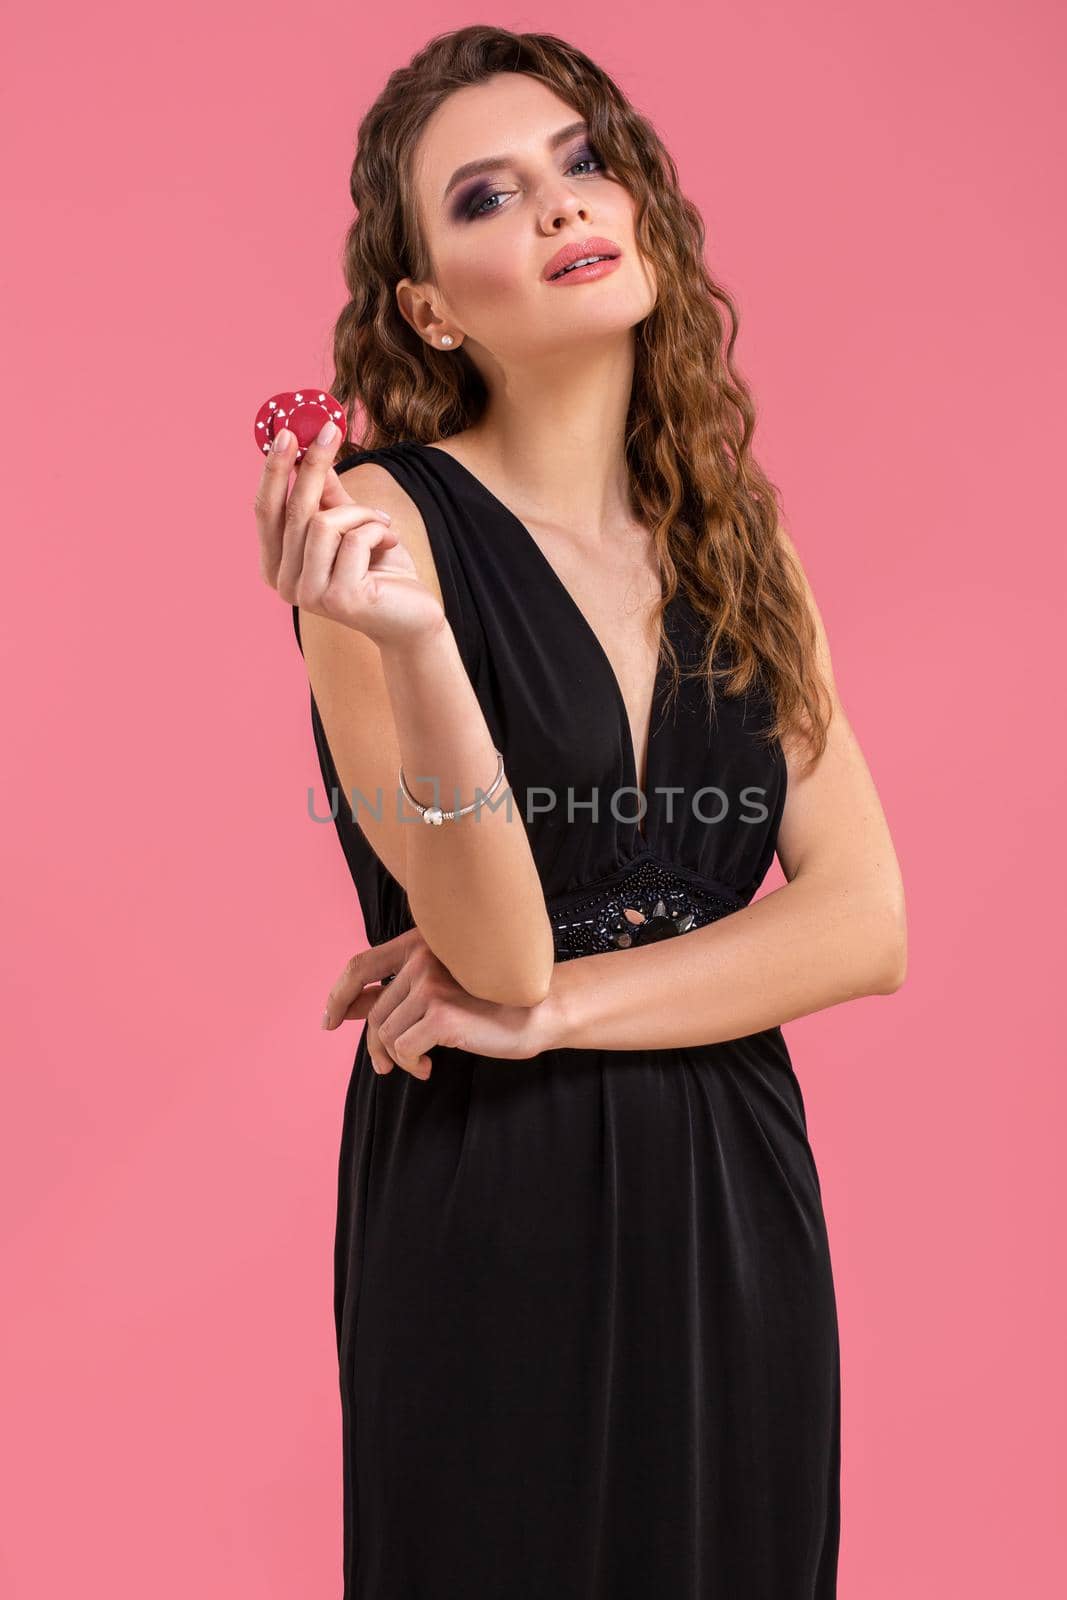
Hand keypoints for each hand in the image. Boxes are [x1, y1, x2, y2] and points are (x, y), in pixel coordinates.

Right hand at [254, 422, 444, 648]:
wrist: (413, 617)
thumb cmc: (380, 572)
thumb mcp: (352, 525)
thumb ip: (327, 495)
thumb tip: (310, 446)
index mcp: (278, 566)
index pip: (266, 510)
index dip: (274, 470)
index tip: (288, 431)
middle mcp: (284, 584)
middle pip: (293, 511)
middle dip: (311, 466)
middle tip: (329, 430)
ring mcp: (308, 595)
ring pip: (325, 523)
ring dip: (361, 513)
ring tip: (383, 524)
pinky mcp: (337, 599)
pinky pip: (353, 540)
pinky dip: (377, 531)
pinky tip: (392, 543)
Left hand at [320, 928, 556, 1077]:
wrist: (536, 1013)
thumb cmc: (488, 1005)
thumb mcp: (437, 993)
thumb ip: (397, 993)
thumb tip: (345, 1008)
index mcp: (420, 943)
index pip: (361, 965)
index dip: (338, 995)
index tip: (328, 1022)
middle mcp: (423, 955)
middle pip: (374, 1011)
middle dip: (376, 1046)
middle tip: (386, 1068)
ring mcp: (431, 981)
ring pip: (385, 1032)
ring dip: (398, 1058)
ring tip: (420, 1064)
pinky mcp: (440, 1011)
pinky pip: (403, 1048)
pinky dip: (411, 1064)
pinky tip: (430, 1068)